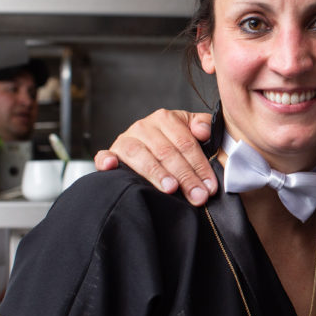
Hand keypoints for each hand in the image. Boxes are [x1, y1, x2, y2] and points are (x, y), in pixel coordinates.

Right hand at [94, 109, 215, 205]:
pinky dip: (107, 160)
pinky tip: (113, 166)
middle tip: (197, 196)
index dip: (200, 166)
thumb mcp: (191, 129)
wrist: (148, 141)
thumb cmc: (174, 140)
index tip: (209, 186)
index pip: (186, 143)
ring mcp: (126, 140)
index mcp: (166, 119)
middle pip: (167, 153)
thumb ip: (203, 125)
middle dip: (185, 177)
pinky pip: (105, 155)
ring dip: (156, 173)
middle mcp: (144, 127)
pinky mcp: (111, 152)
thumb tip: (203, 131)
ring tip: (171, 188)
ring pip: (140, 156)